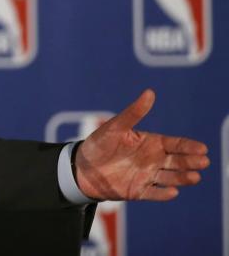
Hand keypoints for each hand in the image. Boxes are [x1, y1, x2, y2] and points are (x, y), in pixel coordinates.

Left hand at [74, 89, 209, 200]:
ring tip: (194, 177)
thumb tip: (150, 92)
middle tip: (203, 161)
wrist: (83, 167)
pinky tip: (172, 191)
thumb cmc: (100, 143)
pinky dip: (163, 193)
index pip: (175, 144)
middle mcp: (153, 160)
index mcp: (151, 143)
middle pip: (177, 161)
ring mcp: (147, 176)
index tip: (202, 148)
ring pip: (170, 177)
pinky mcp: (139, 191)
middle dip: (191, 162)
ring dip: (183, 178)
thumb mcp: (116, 126)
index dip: (189, 146)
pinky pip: (154, 193)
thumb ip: (134, 112)